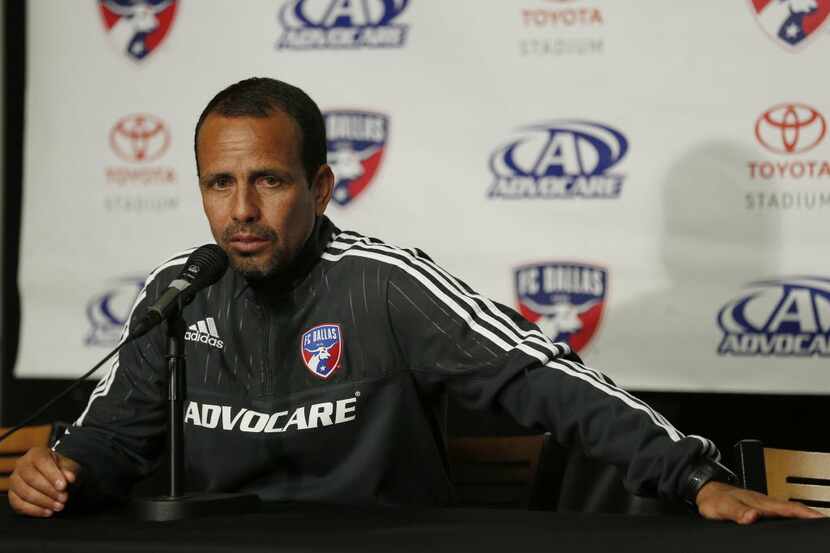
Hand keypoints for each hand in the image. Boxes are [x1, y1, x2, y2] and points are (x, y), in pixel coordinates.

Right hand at [8, 446, 81, 517]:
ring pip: (25, 493)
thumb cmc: (63, 471)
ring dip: (44, 502)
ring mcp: (14, 480)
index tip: (63, 486)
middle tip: (64, 499)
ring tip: (59, 506)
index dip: (52, 475)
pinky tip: (48, 512)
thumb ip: (71, 471)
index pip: (42, 462)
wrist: (56, 478)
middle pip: (32, 479)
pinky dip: (35, 510)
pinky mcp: (12, 495)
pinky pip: (19, 505)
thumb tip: (70, 477)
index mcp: (36, 453)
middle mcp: (22, 465)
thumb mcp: (71, 468)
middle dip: (49, 491)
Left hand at [695, 481, 823, 523]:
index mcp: (758, 503)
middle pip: (791, 508)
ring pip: (786, 508)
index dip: (804, 514)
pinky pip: (779, 510)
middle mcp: (763, 502)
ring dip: (802, 514)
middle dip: (810, 514)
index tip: (819, 519)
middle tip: (824, 521)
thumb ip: (737, 512)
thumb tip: (753, 517)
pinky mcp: (758, 506)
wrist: (706, 490)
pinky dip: (791, 514)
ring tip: (816, 521)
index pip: (786, 508)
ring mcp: (761, 503)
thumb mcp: (723, 508)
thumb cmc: (714, 499)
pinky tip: (794, 519)